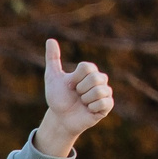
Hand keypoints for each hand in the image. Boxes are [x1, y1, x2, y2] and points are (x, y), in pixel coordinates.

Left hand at [38, 39, 113, 154]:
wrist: (60, 118)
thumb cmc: (57, 98)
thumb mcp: (52, 77)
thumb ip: (53, 59)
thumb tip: (50, 40)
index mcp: (89, 71)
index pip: (86, 67)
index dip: (75, 78)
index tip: (69, 85)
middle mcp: (100, 80)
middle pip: (95, 78)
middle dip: (80, 89)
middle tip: (76, 95)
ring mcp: (105, 93)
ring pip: (99, 91)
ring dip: (85, 99)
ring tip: (82, 103)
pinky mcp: (107, 106)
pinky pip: (104, 103)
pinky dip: (92, 107)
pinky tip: (88, 110)